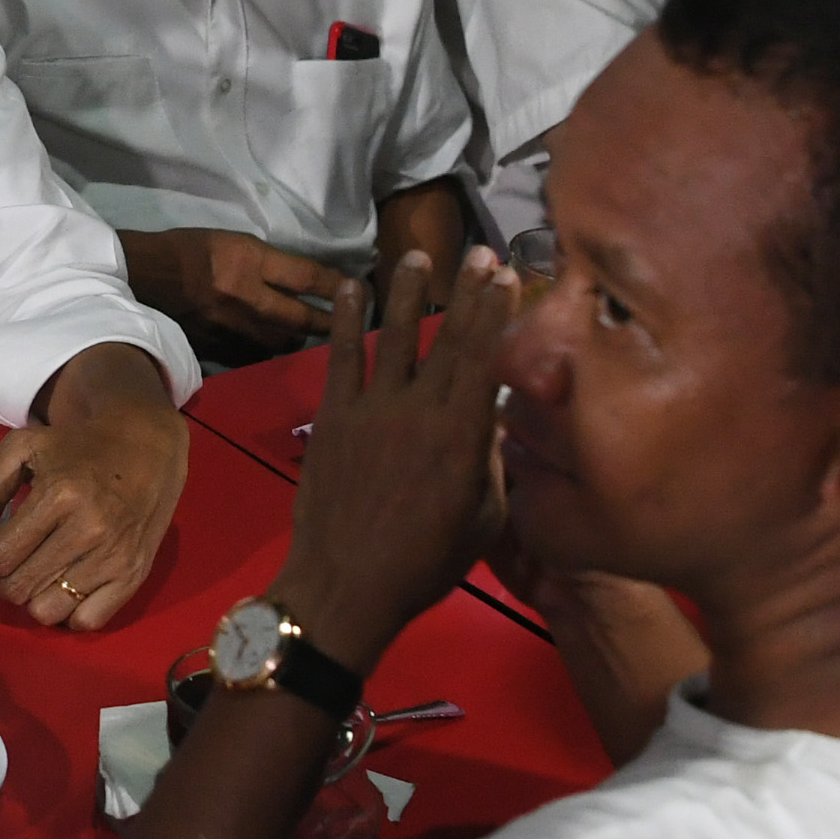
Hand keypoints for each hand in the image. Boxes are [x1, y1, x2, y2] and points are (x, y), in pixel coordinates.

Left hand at [0, 354, 186, 629]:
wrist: (145, 445)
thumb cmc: (77, 447)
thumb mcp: (23, 449)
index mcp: (59, 495)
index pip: (2, 556)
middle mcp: (89, 531)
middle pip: (21, 588)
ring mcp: (115, 557)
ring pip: (49, 611)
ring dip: (30, 600)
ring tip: (31, 578)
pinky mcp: (135, 575)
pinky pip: (88, 621)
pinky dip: (67, 614)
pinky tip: (61, 591)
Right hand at [127, 228, 355, 348]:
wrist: (144, 277)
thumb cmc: (191, 250)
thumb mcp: (236, 242)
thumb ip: (270, 262)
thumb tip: (305, 280)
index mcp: (248, 263)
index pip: (306, 277)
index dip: (336, 284)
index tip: (358, 288)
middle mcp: (245, 298)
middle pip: (301, 318)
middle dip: (330, 321)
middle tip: (351, 323)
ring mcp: (232, 328)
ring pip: (282, 342)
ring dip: (301, 339)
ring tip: (315, 337)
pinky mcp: (218, 347)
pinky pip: (255, 355)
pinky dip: (270, 351)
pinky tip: (277, 349)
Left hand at [268, 250, 513, 666]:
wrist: (347, 587)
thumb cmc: (424, 564)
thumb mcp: (483, 520)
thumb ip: (491, 462)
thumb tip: (495, 418)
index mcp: (462, 436)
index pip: (485, 358)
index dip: (496, 312)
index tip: (506, 275)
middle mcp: (419, 409)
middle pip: (448, 338)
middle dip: (466, 291)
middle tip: (479, 251)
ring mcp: (371, 408)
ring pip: (394, 336)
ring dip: (407, 292)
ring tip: (416, 256)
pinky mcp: (333, 416)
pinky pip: (340, 356)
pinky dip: (343, 319)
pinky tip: (349, 287)